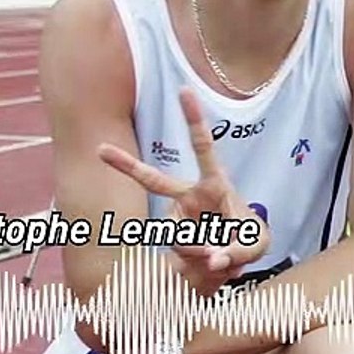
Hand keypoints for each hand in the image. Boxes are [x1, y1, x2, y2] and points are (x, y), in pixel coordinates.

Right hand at [98, 87, 270, 286]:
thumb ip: (238, 249)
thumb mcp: (254, 243)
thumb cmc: (246, 238)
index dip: (194, 119)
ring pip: (176, 236)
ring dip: (199, 250)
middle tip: (100, 150)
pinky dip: (199, 262)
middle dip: (128, 166)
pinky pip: (180, 254)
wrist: (231, 260)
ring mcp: (177, 220)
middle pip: (155, 181)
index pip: (203, 147)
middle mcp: (189, 198)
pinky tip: (214, 262)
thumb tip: (212, 259)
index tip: (183, 90)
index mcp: (213, 184)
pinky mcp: (171, 241)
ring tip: (222, 256)